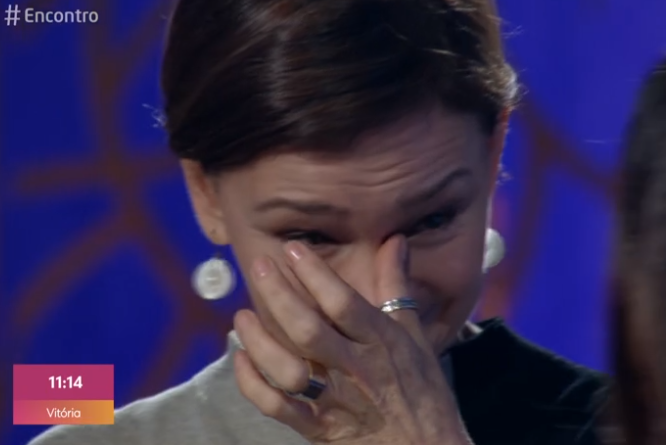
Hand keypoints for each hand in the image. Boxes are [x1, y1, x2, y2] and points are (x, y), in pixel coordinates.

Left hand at [232, 236, 472, 444]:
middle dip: (279, 295)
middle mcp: (355, 368)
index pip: (343, 302)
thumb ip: (396, 286)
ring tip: (242, 315)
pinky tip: (242, 359)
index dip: (315, 273)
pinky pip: (277, 407)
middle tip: (260, 266)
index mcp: (380, 342)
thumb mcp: (416, 334)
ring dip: (259, 340)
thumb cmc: (423, 390)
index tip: (292, 249)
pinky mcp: (318, 428)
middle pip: (308, 329)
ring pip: (287, 368)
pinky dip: (253, 384)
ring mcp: (334, 400)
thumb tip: (393, 240)